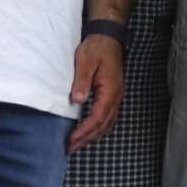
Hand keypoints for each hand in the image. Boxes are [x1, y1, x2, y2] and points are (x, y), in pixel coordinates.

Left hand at [67, 35, 123, 151]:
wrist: (108, 38)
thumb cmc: (97, 48)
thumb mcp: (86, 61)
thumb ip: (82, 81)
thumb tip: (77, 101)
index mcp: (110, 90)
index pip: (98, 117)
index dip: (84, 131)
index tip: (71, 139)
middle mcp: (116, 97)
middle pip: (103, 125)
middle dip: (86, 139)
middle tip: (70, 148)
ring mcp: (116, 97)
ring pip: (107, 124)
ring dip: (92, 136)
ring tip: (77, 145)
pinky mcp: (112, 96)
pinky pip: (107, 118)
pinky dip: (98, 128)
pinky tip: (88, 132)